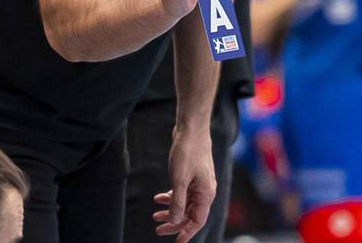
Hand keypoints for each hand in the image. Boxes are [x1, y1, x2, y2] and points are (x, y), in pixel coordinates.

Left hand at [153, 126, 215, 241]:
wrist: (191, 129)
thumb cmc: (187, 152)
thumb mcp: (179, 179)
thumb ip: (178, 202)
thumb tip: (175, 221)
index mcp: (206, 194)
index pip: (197, 221)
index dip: (186, 233)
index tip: (176, 242)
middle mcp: (205, 191)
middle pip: (190, 214)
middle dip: (174, 223)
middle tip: (157, 229)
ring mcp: (199, 183)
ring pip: (185, 204)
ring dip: (170, 210)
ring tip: (155, 215)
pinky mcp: (192, 176)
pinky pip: (182, 192)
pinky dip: (171, 197)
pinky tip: (159, 198)